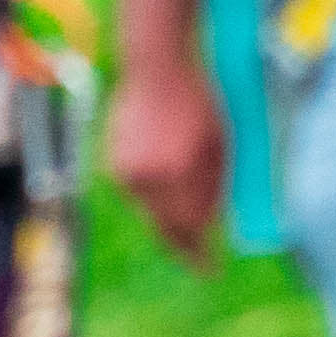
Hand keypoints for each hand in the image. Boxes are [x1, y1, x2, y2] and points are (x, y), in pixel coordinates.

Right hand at [107, 54, 230, 259]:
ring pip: (151, 214)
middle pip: (166, 229)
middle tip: (199, 261)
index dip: (200, 251)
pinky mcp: (115, 165)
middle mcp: (150, 176)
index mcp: (181, 170)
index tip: (210, 269)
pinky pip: (138, 195)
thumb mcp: (220, 143)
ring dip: (169, 219)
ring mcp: (128, 172)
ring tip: (188, 221)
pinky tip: (167, 185)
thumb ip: (216, 185)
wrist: (157, 67)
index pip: (192, 226)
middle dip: (183, 247)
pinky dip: (154, 198)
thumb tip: (212, 222)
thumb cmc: (198, 102)